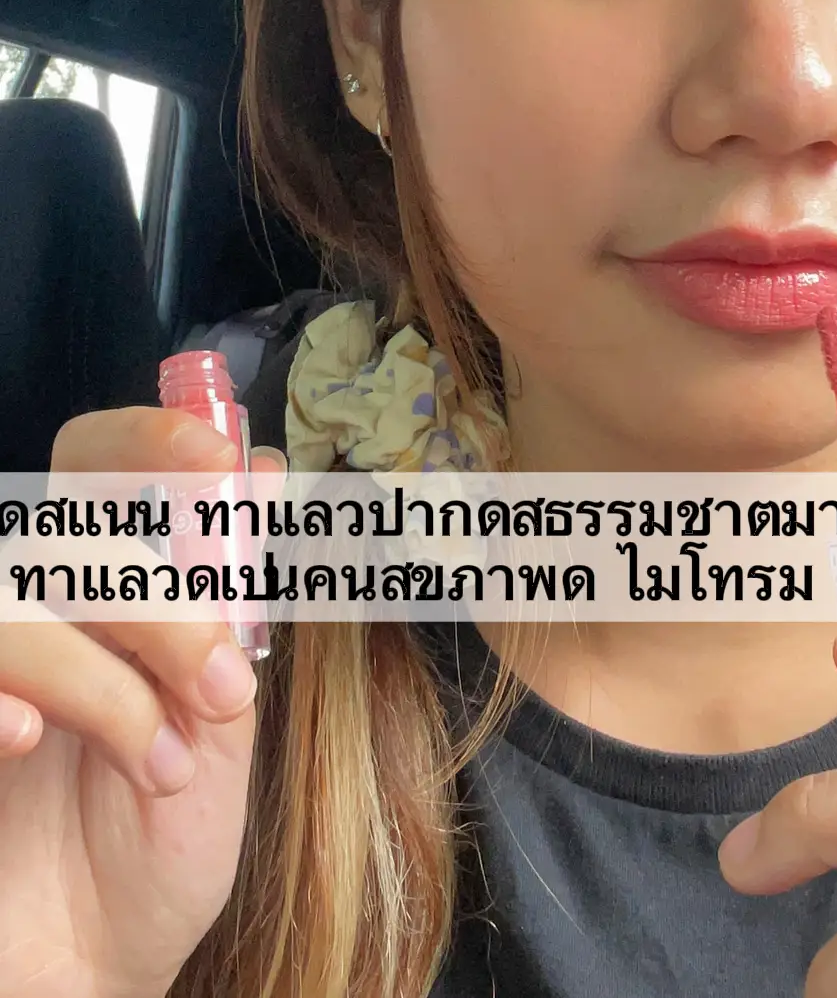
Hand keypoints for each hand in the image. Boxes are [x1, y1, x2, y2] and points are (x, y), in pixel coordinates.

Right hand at [0, 406, 286, 997]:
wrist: (95, 974)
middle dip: (161, 599)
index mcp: (107, 590)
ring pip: (18, 596)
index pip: (101, 462)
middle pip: (69, 528)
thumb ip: (232, 608)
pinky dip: (1, 691)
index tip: (212, 456)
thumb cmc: (159, 848)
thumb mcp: (223, 725)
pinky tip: (28, 741)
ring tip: (162, 765)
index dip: (148, 437)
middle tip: (224, 687)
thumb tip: (265, 474)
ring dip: (106, 679)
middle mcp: (35, 610)